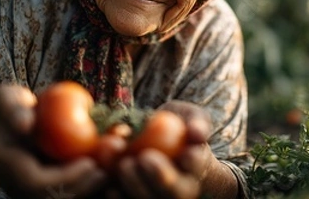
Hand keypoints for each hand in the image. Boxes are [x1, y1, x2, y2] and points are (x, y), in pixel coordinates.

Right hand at [0, 84, 105, 197]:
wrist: (1, 126)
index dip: (65, 177)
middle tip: (107, 172)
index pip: (35, 182)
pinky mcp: (42, 188)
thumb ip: (13, 109)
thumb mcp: (6, 100)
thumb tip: (26, 123)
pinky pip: (65, 193)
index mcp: (5, 164)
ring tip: (110, 172)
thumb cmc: (8, 107)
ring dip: (86, 189)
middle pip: (49, 198)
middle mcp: (15, 184)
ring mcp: (27, 190)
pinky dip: (86, 185)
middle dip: (81, 187)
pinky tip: (106, 172)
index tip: (90, 162)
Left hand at [105, 101, 237, 198]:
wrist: (163, 142)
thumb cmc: (178, 126)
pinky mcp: (139, 197)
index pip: (197, 166)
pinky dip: (121, 197)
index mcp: (197, 166)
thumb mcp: (191, 117)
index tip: (184, 152)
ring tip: (124, 165)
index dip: (192, 161)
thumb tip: (196, 133)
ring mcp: (159, 196)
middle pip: (174, 192)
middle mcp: (182, 188)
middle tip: (144, 157)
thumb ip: (198, 122)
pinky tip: (110, 187)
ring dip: (136, 186)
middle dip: (160, 177)